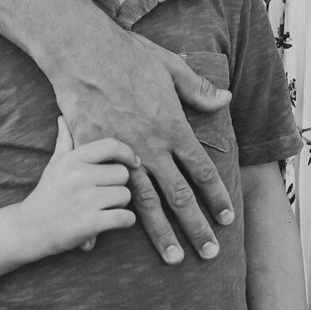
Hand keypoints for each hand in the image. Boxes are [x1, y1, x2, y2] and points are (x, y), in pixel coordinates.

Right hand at [12, 120, 136, 257]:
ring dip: (119, 205)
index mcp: (72, 160)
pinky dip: (124, 222)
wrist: (29, 229)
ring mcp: (84, 200)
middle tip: (103, 195)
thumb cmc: (46, 195)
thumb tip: (63, 118)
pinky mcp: (90, 223)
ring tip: (102, 209)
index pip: (111, 146)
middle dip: (117, 186)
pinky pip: (125, 217)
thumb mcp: (54, 166)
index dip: (127, 153)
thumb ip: (63, 142)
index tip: (133, 162)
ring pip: (125, 196)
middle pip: (122, 174)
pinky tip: (110, 222)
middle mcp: (78, 176)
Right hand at [52, 25, 233, 264]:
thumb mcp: (171, 66)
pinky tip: (106, 244)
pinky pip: (101, 192)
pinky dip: (103, 218)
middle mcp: (150, 146)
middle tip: (210, 254)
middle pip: (179, 195)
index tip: (227, 218)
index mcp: (172, 127)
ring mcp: (121, 154)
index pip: (202, 170)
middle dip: (197, 226)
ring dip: (162, 233)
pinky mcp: (93, 153)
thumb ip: (198, 89)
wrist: (83, 52)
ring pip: (145, 202)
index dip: (217, 196)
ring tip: (174, 258)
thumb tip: (225, 101)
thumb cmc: (128, 55)